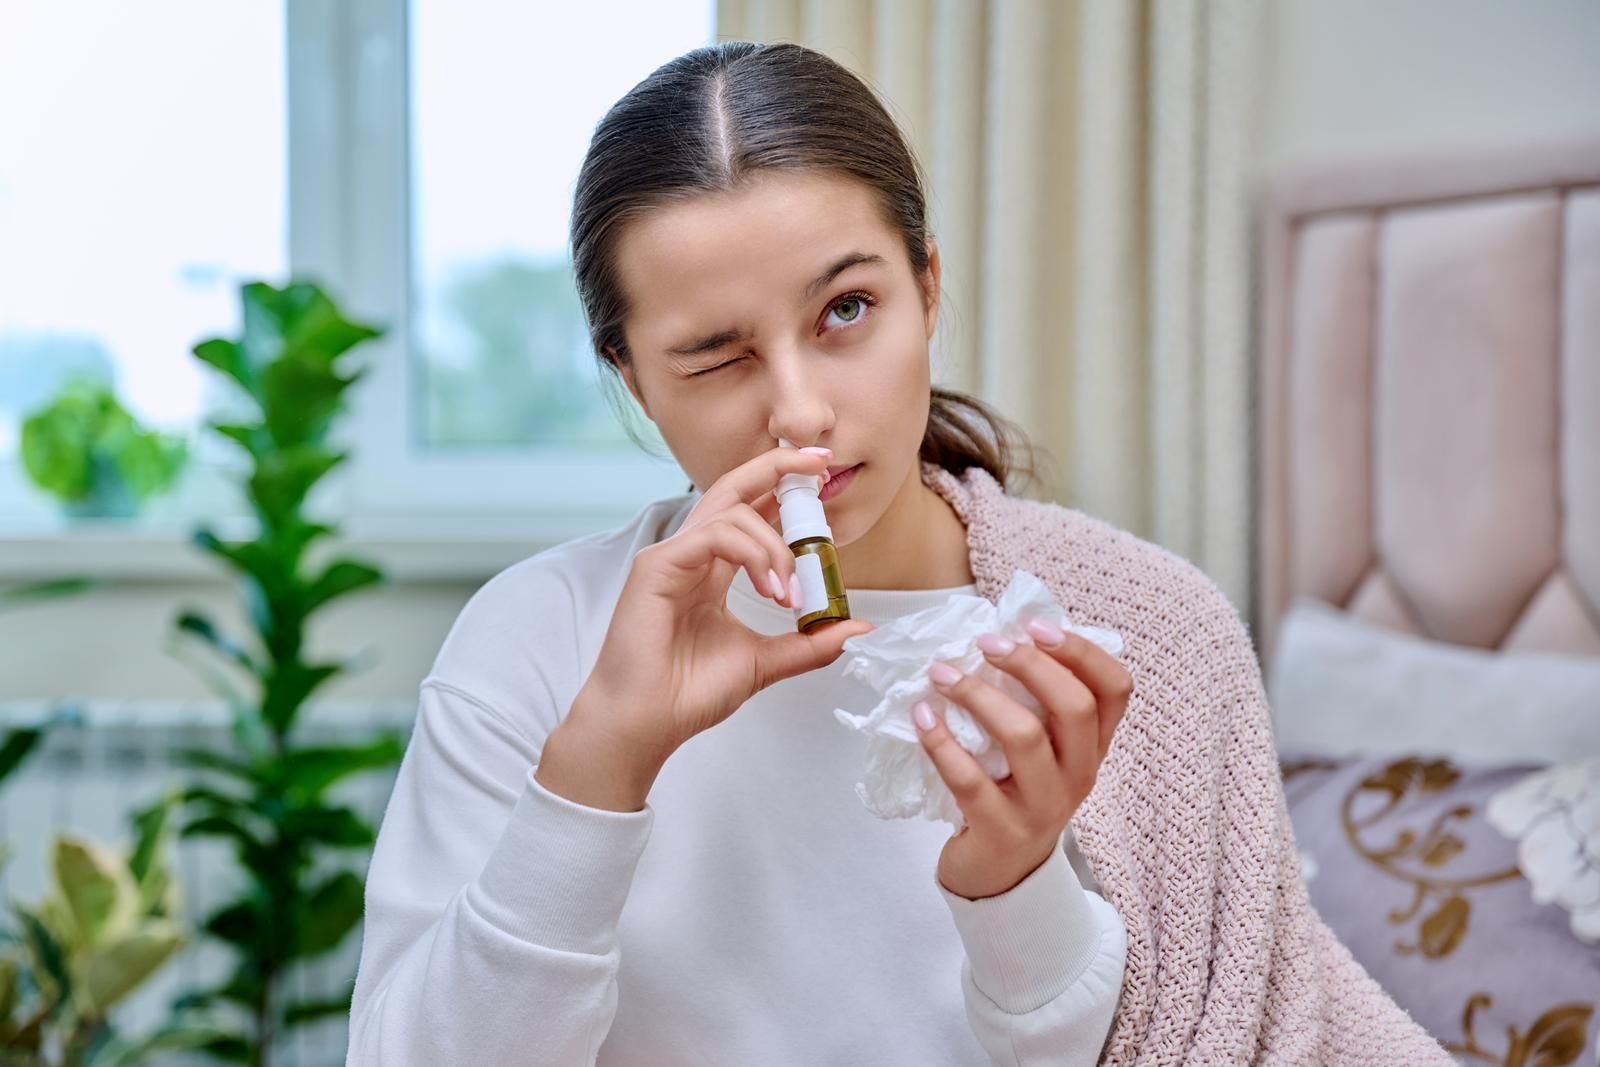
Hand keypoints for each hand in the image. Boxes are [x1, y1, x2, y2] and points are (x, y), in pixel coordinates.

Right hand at [561, 444, 873, 773]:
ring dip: (775, 546)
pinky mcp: (656, 565)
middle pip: (735, 487)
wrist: (648, 723)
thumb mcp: (766, 661)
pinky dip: (752, 554)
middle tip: (820, 462)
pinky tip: (770, 590)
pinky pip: (714, 535)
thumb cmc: (690, 693)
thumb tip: (859, 628)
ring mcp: (672, 556)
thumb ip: (810, 643)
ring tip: (790, 594)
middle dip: (779, 466)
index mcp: (713, 569)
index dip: (784, 488)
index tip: (822, 479)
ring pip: (733, 512)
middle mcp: (692, 554)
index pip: (750, 511)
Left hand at [912, 617, 1132, 899]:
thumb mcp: (1044, 752)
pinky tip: (921, 716)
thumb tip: (1002, 635)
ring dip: (978, 696)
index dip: (1081, 651)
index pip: (1115, 689)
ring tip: (941, 674)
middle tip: (985, 644)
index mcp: (1093, 747)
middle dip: (1029, 665)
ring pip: (1024, 738)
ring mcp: (1044, 807)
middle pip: (1074, 707)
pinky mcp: (1001, 832)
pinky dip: (941, 742)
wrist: (1002, 877)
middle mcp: (1079, 775)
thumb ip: (1037, 703)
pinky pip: (970, 780)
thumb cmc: (1016, 795)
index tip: (1035, 627)